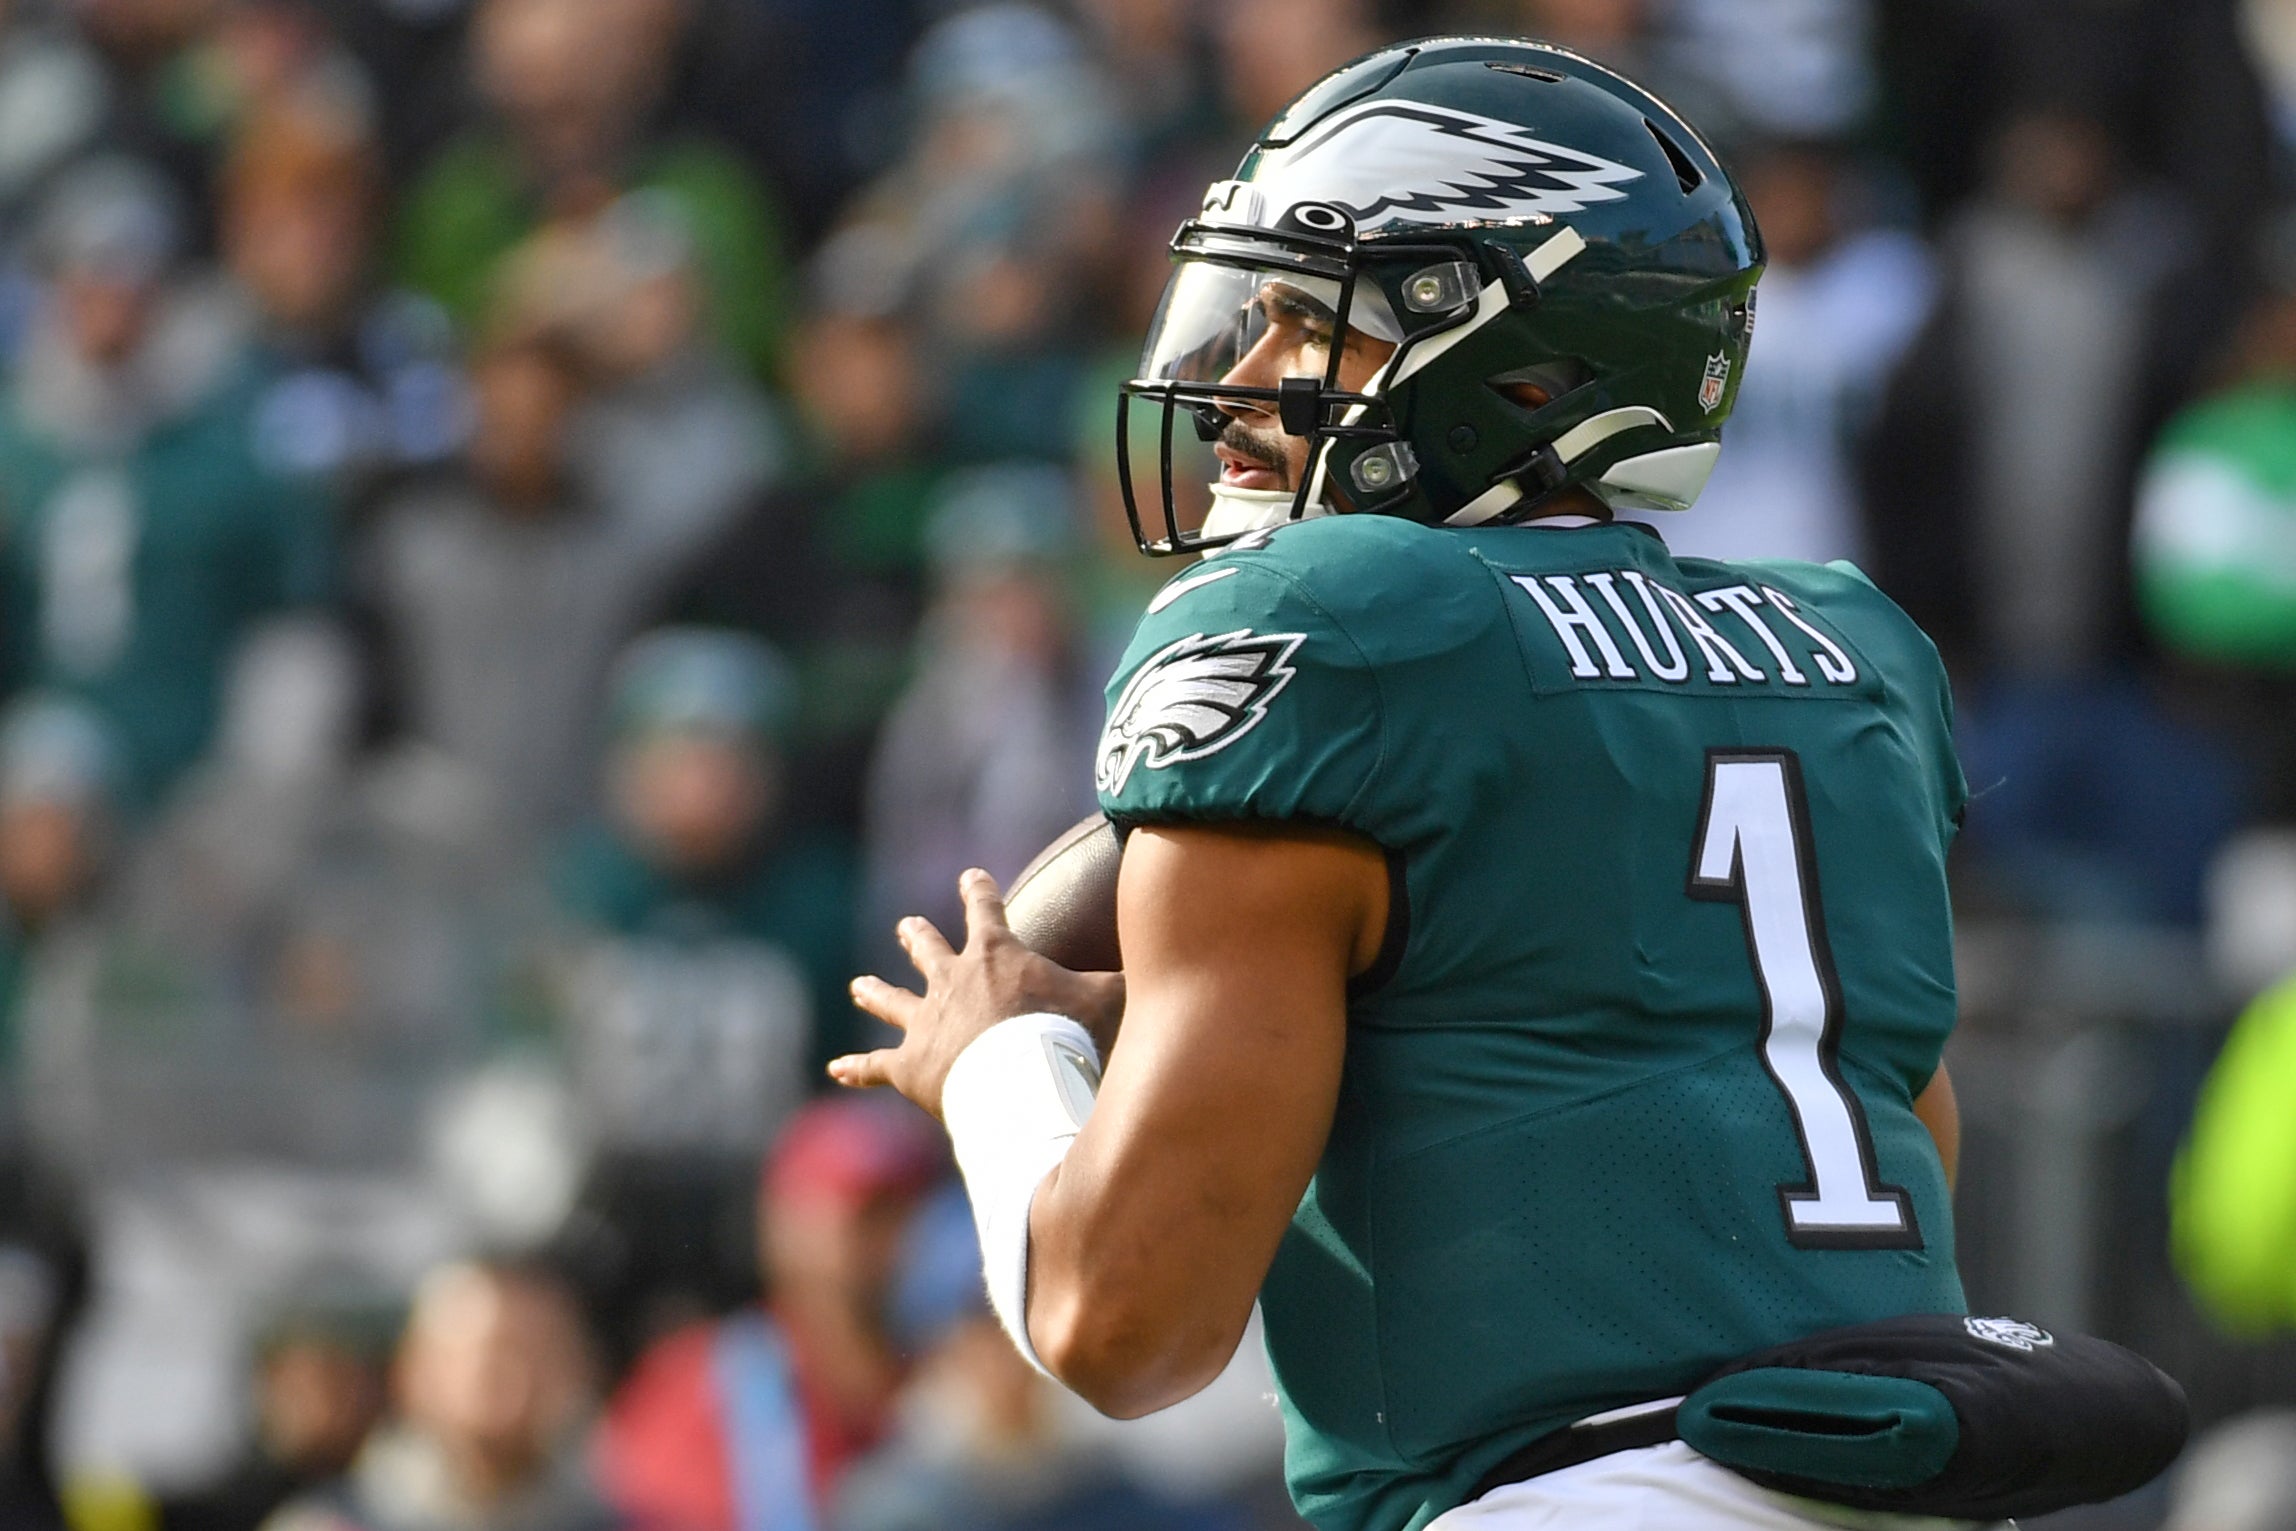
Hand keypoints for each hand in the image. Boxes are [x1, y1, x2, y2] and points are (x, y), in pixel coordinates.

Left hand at [831, 868, 1126, 1117]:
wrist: (1017, 1079)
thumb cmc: (1065, 1034)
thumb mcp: (1107, 999)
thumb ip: (1130, 981)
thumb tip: (1176, 967)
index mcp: (996, 956)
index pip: (986, 910)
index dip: (978, 891)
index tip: (969, 875)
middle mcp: (952, 980)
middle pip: (929, 951)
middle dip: (919, 938)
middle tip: (906, 926)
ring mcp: (926, 1022)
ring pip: (894, 1001)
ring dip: (877, 992)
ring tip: (860, 984)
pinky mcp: (908, 1064)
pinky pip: (876, 1065)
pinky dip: (857, 1068)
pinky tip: (836, 1069)